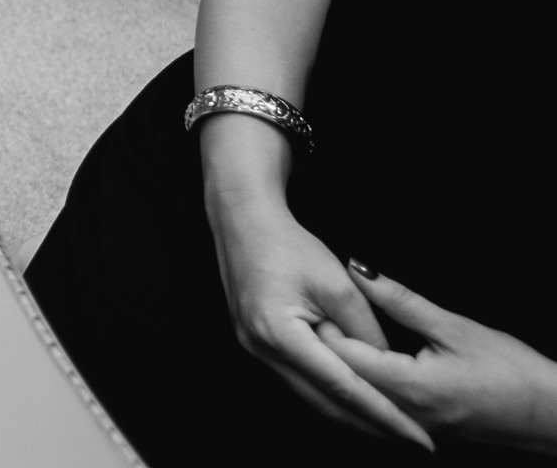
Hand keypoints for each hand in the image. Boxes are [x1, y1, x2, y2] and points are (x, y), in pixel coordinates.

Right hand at [211, 196, 431, 447]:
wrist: (243, 220)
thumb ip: (366, 330)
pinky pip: (301, 380)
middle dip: (372, 426)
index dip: (384, 415)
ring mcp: (256, 350)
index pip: (343, 387)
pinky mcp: (259, 343)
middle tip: (416, 441)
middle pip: (326, 403)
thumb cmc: (289, 244)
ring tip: (394, 427)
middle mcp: (262, 350)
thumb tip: (386, 366)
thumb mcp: (339, 284)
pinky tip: (357, 401)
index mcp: (279, 334)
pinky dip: (332, 394)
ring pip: (312, 397)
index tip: (419, 438)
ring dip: (353, 414)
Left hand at [320, 265, 556, 450]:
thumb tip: (358, 270)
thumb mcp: (454, 327)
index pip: (344, 358)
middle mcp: (405, 414)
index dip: (322, 328)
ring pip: (356, 403)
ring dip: (337, 373)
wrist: (551, 414)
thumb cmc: (511, 370)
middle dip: (322, 350)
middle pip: (344, 381)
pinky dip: (359, 392)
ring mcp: (413, 428)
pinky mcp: (422, 430)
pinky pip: (376, 414)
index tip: (309, 302)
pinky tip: (351, 371)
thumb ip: (400, 300)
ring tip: (323, 339)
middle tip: (309, 315)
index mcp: (409, 387)